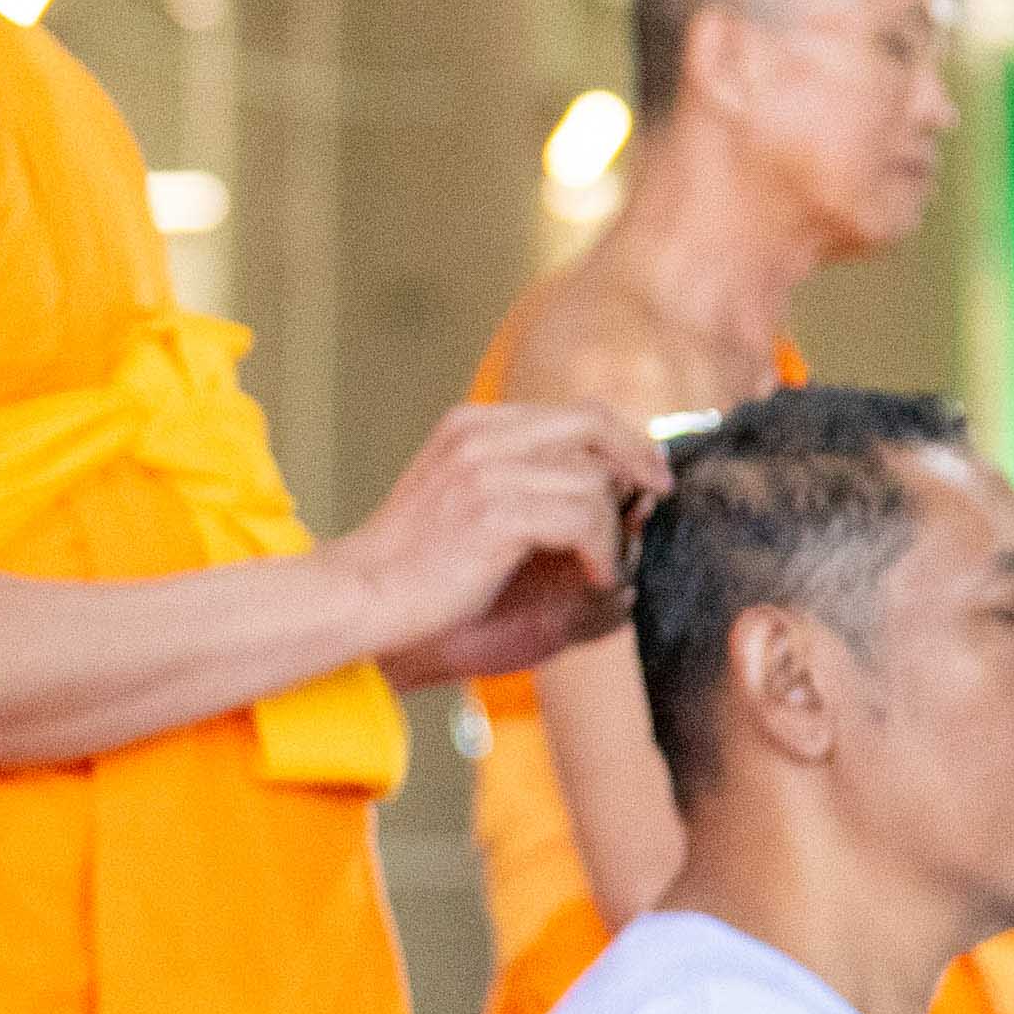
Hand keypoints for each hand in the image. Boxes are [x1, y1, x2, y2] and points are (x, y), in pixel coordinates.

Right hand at [350, 404, 660, 688]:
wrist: (357, 600)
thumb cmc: (416, 576)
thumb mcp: (470, 512)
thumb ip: (528, 492)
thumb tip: (615, 498)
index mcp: (473, 427)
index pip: (573, 412)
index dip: (622, 440)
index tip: (646, 476)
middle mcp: (481, 435)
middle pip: (593, 423)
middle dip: (638, 460)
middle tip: (656, 499)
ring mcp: (485, 468)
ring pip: (594, 477)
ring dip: (616, 528)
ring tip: (607, 567)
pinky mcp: (494, 510)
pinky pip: (584, 517)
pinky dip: (604, 550)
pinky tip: (597, 576)